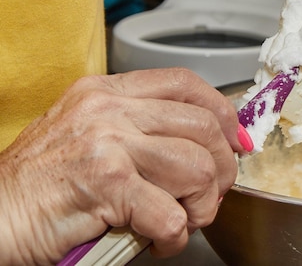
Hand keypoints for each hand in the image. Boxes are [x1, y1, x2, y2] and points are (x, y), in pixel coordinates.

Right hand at [0, 68, 247, 264]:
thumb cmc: (41, 182)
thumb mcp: (89, 132)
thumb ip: (141, 127)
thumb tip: (204, 141)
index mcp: (108, 92)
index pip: (186, 83)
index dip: (222, 112)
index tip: (236, 139)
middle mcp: (109, 110)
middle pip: (202, 126)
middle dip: (223, 167)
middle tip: (213, 193)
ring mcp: (107, 144)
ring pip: (196, 167)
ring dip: (202, 204)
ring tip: (184, 220)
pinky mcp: (105, 185)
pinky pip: (170, 213)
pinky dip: (175, 235)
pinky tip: (160, 241)